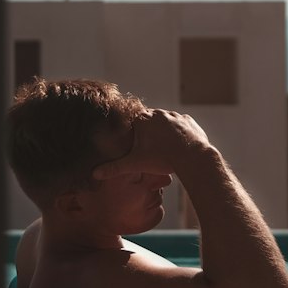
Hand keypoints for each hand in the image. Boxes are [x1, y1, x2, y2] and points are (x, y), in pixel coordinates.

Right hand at [92, 108, 211, 180]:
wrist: (192, 157)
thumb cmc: (163, 159)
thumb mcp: (136, 164)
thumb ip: (115, 168)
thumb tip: (95, 174)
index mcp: (144, 119)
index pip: (131, 118)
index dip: (130, 128)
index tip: (131, 136)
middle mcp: (159, 113)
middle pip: (148, 119)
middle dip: (146, 130)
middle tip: (146, 144)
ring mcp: (175, 115)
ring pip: (165, 120)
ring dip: (162, 130)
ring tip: (162, 145)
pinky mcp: (188, 121)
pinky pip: (180, 124)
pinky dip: (178, 132)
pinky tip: (177, 143)